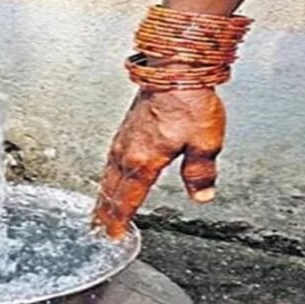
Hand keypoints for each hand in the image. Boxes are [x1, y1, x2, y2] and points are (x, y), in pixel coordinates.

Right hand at [92, 88, 225, 237]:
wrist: (173, 68)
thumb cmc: (188, 101)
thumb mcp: (205, 142)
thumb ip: (201, 173)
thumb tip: (201, 195)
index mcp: (144, 161)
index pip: (128, 199)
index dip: (120, 220)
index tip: (114, 235)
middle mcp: (128, 153)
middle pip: (112, 191)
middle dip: (105, 213)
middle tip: (98, 230)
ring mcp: (123, 140)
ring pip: (108, 176)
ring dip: (103, 196)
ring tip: (99, 209)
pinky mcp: (125, 129)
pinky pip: (110, 161)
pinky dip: (106, 176)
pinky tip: (110, 176)